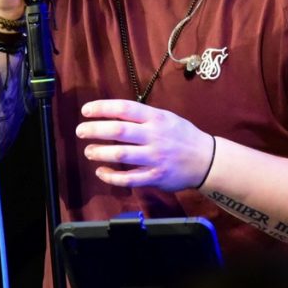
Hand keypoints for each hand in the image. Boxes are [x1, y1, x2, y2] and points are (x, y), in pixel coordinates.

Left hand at [75, 99, 214, 191]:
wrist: (207, 160)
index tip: (86, 110)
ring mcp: (155, 158)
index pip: (124, 108)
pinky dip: (112, 177)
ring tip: (88, 151)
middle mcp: (155, 136)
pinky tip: (102, 172)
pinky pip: (129, 179)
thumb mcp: (166, 118)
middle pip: (119, 130)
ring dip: (100, 152)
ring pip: (122, 154)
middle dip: (95, 130)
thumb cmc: (182, 136)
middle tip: (80, 131)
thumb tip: (112, 113)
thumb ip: (142, 116)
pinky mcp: (156, 177)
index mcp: (156, 118)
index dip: (102, 108)